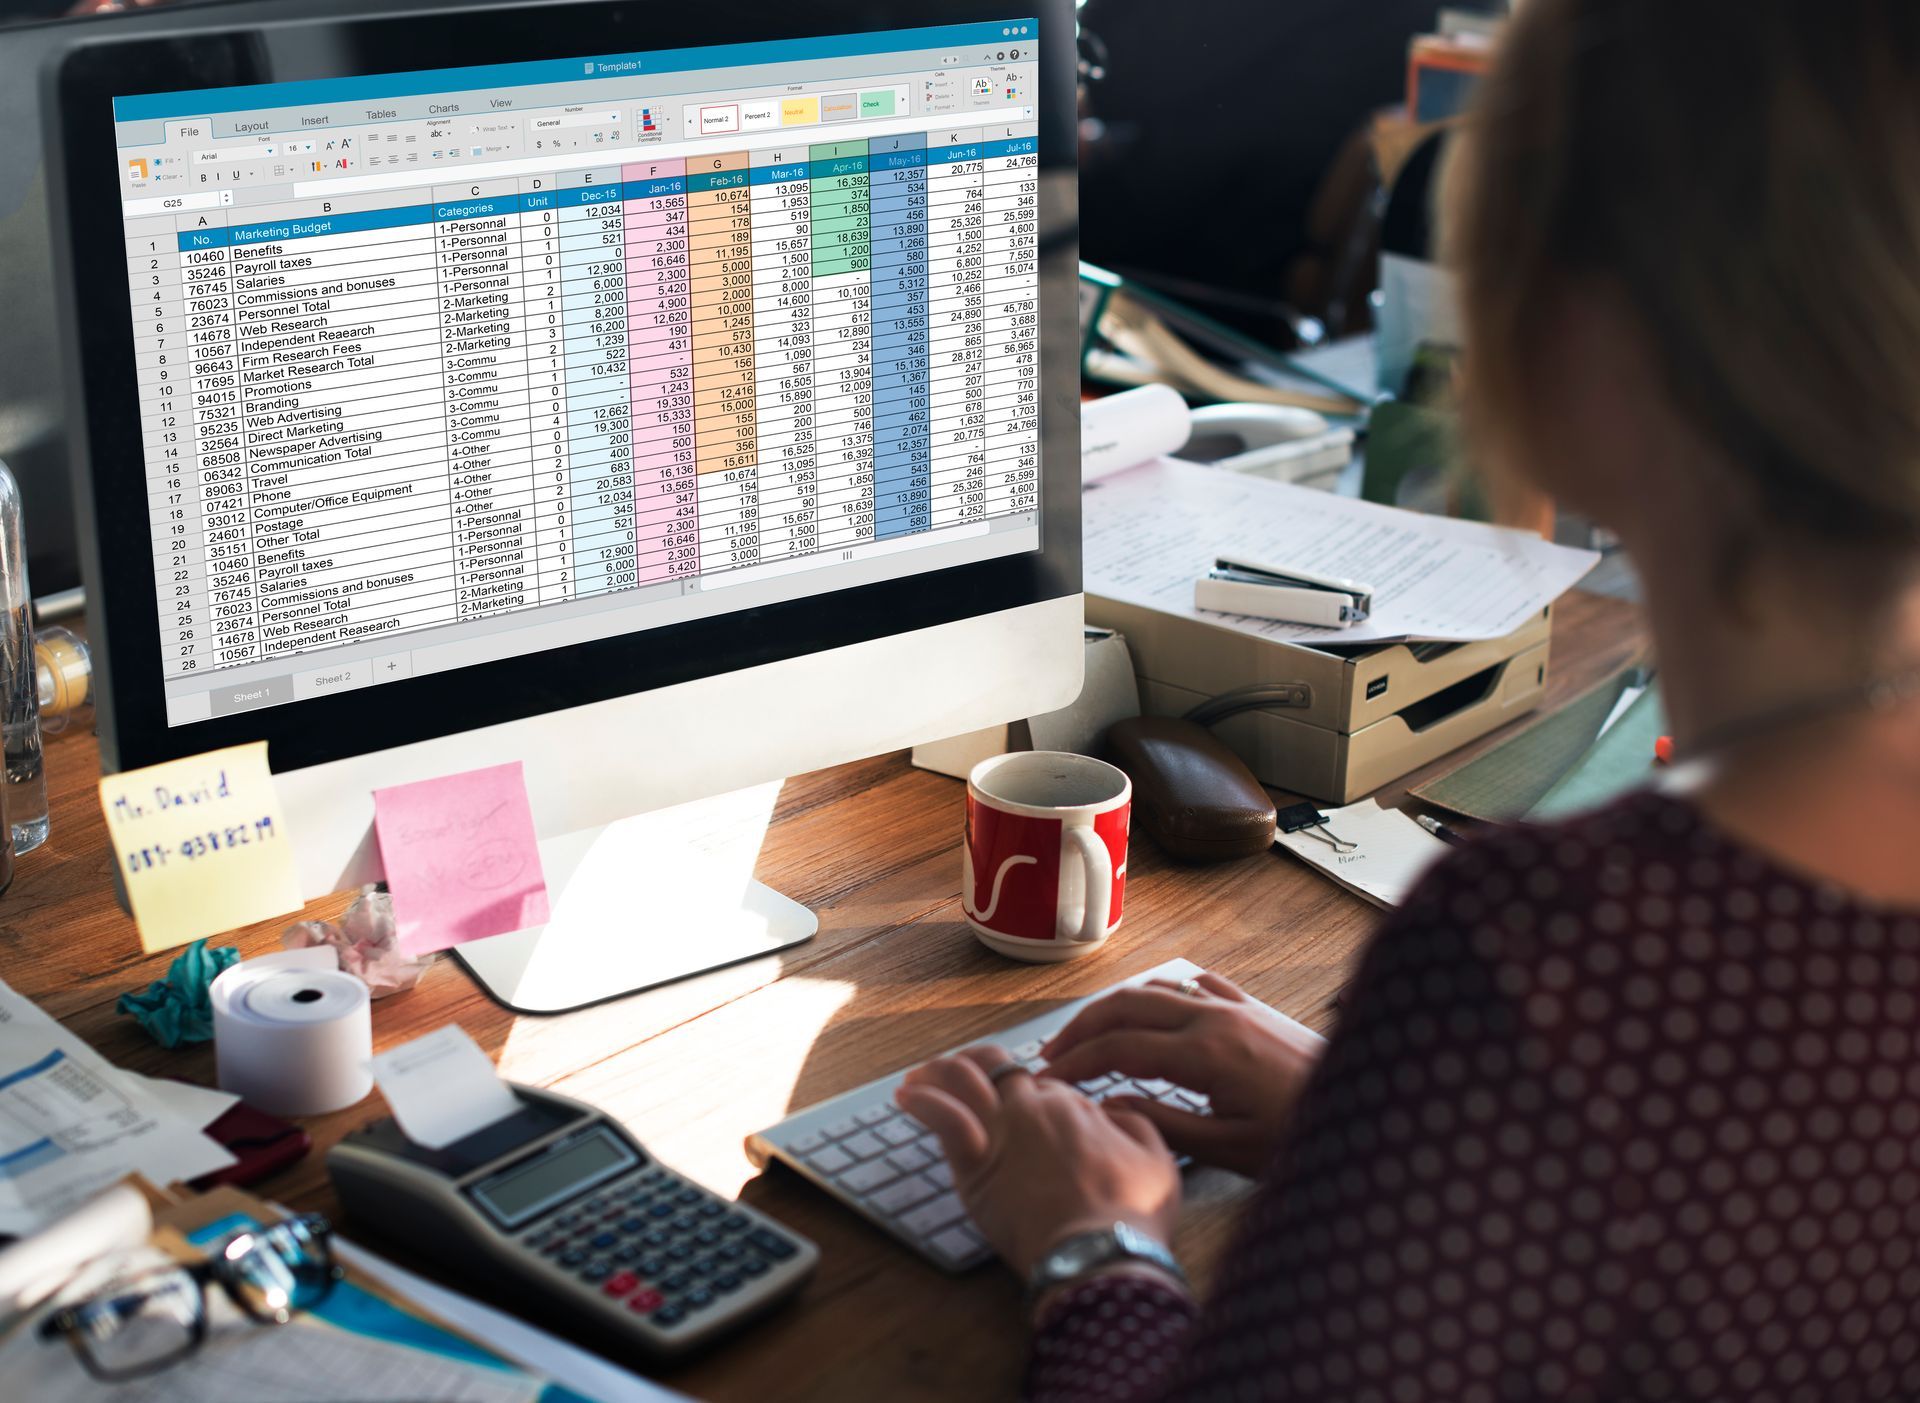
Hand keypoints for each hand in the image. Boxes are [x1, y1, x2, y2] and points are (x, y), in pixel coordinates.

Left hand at [896, 1045, 1180, 1278]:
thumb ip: (1135, 1123)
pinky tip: (906, 1096)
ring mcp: (1001, 1132)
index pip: (1039, 1083)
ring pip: (962, 1081)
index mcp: (1074, 1104)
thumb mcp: (1157, 1158)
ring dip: (939, 1072)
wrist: (1099, 1253)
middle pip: (996, 1069)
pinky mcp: (975, 1165)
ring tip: (921, 1075)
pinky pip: (942, 1118)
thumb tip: (1112, 1109)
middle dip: (976, 1064)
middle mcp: (1033, 1108)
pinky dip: (922, 1101)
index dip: (1029, 1090)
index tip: (1019, 1102)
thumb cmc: (1132, 1214)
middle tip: (961, 1070)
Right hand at [1039, 971, 1321, 1177]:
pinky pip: (1196, 986)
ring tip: (1090, 1033)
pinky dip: (1163, 992)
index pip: (1119, 1048)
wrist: (1368, 1106)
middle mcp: (1214, 1017)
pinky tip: (1155, 1006)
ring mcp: (1235, 1007)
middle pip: (1127, 1005)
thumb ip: (1165, 1125)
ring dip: (1117, 1008)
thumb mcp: (1230, 1147)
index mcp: (1205, 1052)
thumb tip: (1111, 1106)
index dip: (1076, 1062)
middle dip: (1083, 1026)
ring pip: (1158, 989)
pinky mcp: (1253, 1009)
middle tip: (1053, 1053)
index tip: (1048, 1080)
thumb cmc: (1302, 1135)